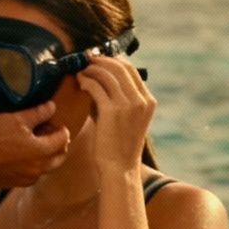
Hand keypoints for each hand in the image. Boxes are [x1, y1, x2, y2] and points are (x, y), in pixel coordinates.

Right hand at [0, 101, 70, 187]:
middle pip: (60, 156)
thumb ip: (38, 113)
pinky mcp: (15, 184)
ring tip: (32, 142)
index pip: (63, 139)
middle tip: (47, 132)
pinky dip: (33, 164)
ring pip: (46, 167)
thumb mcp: (15, 119)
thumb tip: (52, 107)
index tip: (52, 121)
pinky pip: (32, 174)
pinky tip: (20, 153)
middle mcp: (39, 169)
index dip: (60, 128)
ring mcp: (27, 179)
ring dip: (46, 155)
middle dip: (58, 144)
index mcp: (42, 152)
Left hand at [75, 55, 153, 171]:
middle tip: (86, 60)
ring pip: (107, 75)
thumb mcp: (127, 119)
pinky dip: (87, 81)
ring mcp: (128, 105)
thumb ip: (119, 98)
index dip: (113, 60)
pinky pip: (97, 87)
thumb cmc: (119, 145)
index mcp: (148, 101)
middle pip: (120, 67)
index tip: (99, 59)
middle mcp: (141, 100)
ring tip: (81, 71)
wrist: (120, 169)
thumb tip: (99, 78)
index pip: (131, 70)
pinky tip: (80, 83)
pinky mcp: (112, 112)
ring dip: (91, 70)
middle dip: (101, 60)